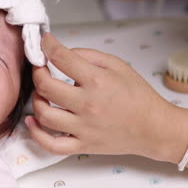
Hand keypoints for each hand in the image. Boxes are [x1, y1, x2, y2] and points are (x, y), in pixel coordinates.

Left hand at [25, 33, 179, 159]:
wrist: (155, 128)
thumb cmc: (138, 95)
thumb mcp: (117, 65)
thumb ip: (88, 55)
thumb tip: (63, 54)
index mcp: (97, 81)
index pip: (61, 58)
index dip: (47, 45)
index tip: (45, 42)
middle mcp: (88, 105)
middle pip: (45, 86)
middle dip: (37, 72)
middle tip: (40, 68)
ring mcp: (84, 128)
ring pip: (44, 115)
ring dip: (36, 100)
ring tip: (41, 93)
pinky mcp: (82, 145)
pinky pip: (51, 145)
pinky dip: (36, 133)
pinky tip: (32, 121)